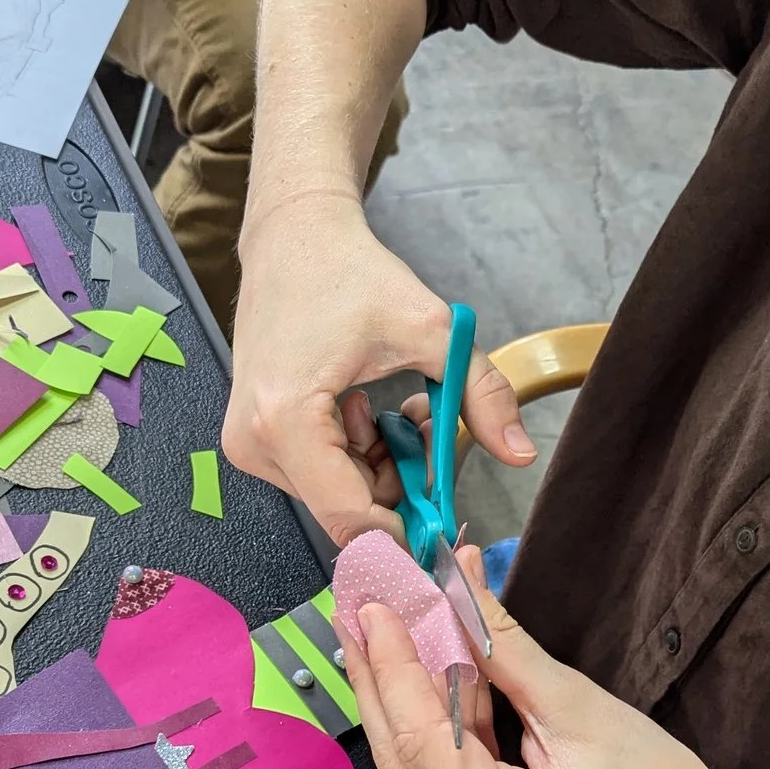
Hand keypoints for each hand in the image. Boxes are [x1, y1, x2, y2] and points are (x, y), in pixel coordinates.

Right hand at [224, 195, 534, 545]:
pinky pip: (320, 475)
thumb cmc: (348, 274)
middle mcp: (254, 443)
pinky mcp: (253, 439)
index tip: (448, 521)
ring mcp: (248, 444)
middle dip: (399, 482)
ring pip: (337, 494)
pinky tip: (363, 409)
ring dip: (379, 465)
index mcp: (285, 419)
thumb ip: (479, 393)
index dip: (406, 530)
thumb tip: (521, 452)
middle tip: (426, 423)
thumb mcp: (430, 329)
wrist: (294, 238)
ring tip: (392, 407)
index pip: (351, 517)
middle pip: (347, 507)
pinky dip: (355, 455)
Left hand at [339, 548, 760, 768]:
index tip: (376, 607)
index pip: (424, 744)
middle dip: (379, 680)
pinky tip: (416, 676)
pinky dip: (430, 731)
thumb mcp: (582, 709)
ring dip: (398, 702)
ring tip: (377, 634)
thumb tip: (454, 585)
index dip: (394, 669)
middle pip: (402, 763)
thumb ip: (505, 651)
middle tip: (358, 610)